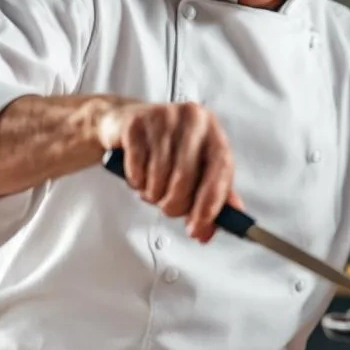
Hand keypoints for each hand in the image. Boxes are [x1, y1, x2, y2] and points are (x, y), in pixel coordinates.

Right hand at [97, 100, 241, 242]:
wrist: (128, 121)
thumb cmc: (168, 149)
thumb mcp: (197, 169)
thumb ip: (210, 198)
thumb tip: (207, 231)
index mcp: (213, 132)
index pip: (221, 167)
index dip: (211, 201)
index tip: (199, 225)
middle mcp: (193, 120)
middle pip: (185, 177)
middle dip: (173, 204)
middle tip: (167, 207)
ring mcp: (164, 118)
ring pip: (158, 176)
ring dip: (152, 194)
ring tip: (152, 187)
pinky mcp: (136, 123)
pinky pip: (136, 168)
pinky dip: (136, 181)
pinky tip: (138, 174)